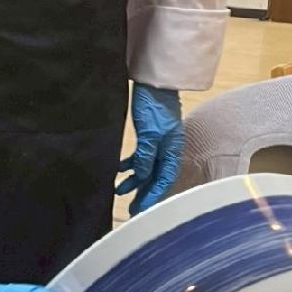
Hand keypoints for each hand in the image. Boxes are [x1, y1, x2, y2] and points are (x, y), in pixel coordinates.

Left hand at [117, 84, 183, 213]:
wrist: (153, 80)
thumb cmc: (155, 105)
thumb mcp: (150, 133)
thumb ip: (146, 156)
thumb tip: (140, 176)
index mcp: (173, 150)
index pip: (164, 180)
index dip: (154, 196)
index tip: (142, 211)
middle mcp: (167, 149)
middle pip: (156, 177)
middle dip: (144, 193)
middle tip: (131, 210)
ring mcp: (158, 142)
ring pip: (146, 168)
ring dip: (133, 180)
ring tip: (119, 191)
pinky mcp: (148, 135)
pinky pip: (140, 156)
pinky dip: (129, 164)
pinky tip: (118, 170)